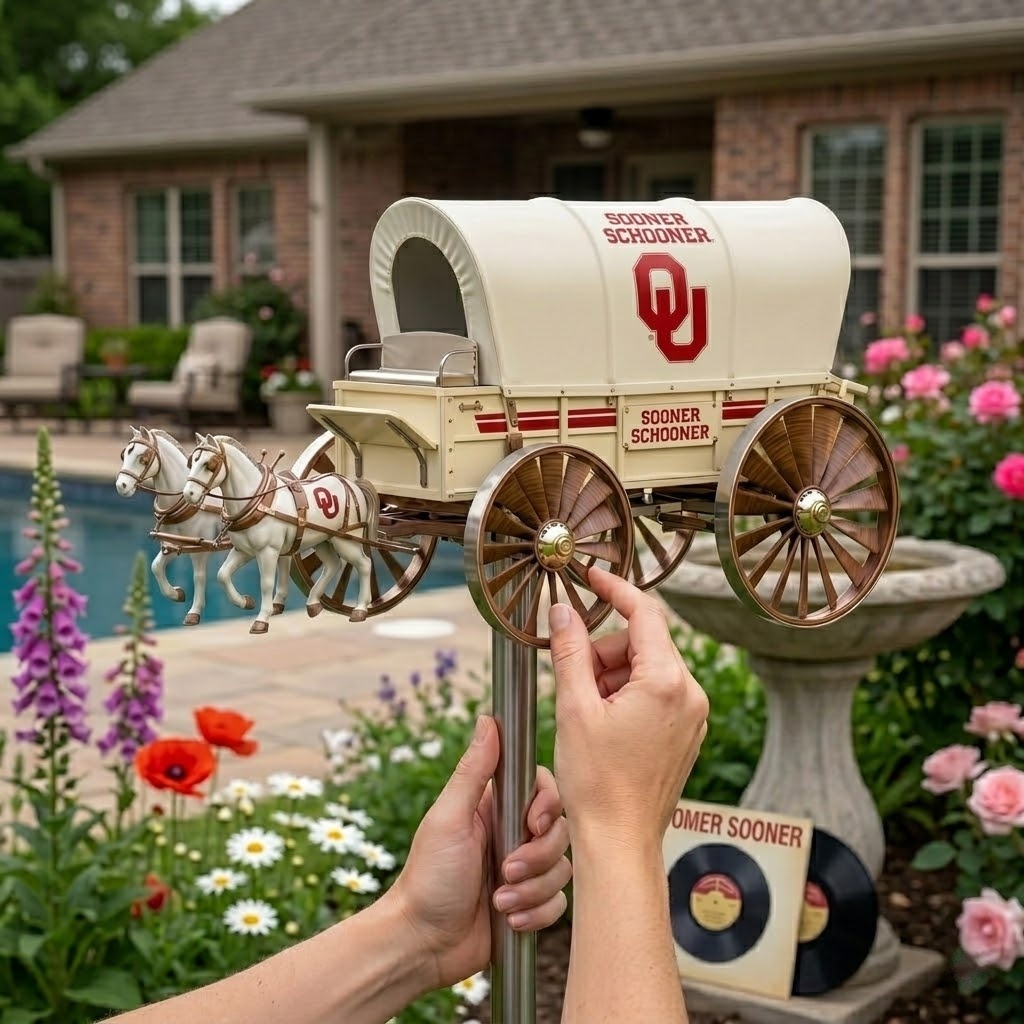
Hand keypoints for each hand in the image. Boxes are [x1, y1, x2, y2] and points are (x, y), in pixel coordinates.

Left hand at [389, 715, 570, 988]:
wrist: (422, 943)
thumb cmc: (427, 877)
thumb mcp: (448, 818)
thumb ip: (473, 770)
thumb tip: (487, 720)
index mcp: (496, 808)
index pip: (545, 790)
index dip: (548, 806)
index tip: (532, 824)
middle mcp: (514, 835)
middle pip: (560, 831)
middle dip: (537, 858)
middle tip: (504, 872)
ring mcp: (523, 871)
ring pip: (562, 869)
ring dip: (532, 891)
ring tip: (499, 903)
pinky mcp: (529, 904)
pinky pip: (558, 904)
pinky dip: (536, 914)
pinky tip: (509, 920)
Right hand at [549, 566, 708, 846]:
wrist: (619, 842)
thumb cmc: (597, 784)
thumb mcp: (573, 708)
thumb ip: (569, 651)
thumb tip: (562, 612)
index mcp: (666, 682)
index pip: (644, 613)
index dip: (614, 590)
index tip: (591, 578)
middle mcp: (690, 694)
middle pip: (642, 643)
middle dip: (603, 651)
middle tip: (572, 679)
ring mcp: (693, 716)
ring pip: (647, 669)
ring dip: (612, 676)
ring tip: (585, 713)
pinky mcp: (687, 733)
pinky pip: (656, 694)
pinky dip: (626, 696)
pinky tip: (602, 724)